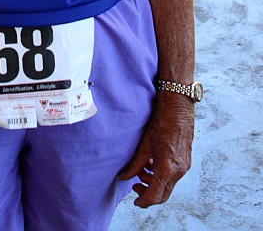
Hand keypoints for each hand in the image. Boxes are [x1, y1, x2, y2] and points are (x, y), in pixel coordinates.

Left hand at [117, 93, 194, 207]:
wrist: (178, 108)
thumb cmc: (161, 122)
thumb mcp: (144, 145)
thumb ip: (134, 164)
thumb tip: (123, 176)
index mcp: (167, 168)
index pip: (155, 196)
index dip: (143, 201)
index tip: (135, 201)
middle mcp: (179, 171)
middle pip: (163, 194)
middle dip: (148, 193)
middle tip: (136, 186)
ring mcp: (184, 166)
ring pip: (168, 185)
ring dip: (154, 183)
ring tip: (142, 170)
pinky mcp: (186, 161)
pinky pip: (173, 176)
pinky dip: (162, 175)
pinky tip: (152, 164)